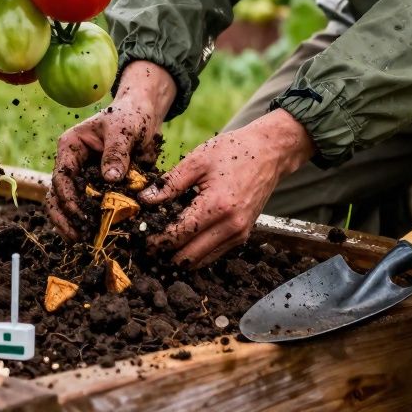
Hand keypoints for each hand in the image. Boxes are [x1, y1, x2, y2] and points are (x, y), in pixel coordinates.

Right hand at [46, 61, 176, 240]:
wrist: (144, 117)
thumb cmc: (130, 117)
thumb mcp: (123, 129)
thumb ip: (117, 152)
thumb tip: (111, 178)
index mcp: (71, 148)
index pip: (61, 178)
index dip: (68, 200)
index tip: (82, 217)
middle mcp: (72, 165)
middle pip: (57, 197)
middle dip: (66, 219)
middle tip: (81, 237)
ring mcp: (83, 179)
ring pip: (67, 207)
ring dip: (75, 225)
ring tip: (88, 241)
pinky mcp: (98, 189)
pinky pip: (89, 209)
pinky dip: (92, 223)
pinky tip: (100, 236)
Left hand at [141, 109, 314, 267]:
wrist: (269, 153)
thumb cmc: (234, 151)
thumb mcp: (198, 160)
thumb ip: (170, 183)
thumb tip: (145, 199)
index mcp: (217, 206)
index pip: (179, 235)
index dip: (157, 240)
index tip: (142, 239)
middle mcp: (231, 226)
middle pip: (189, 256)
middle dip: (165, 253)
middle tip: (147, 247)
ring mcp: (239, 233)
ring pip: (202, 260)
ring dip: (180, 257)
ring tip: (162, 247)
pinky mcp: (244, 235)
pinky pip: (215, 253)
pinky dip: (197, 252)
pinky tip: (183, 242)